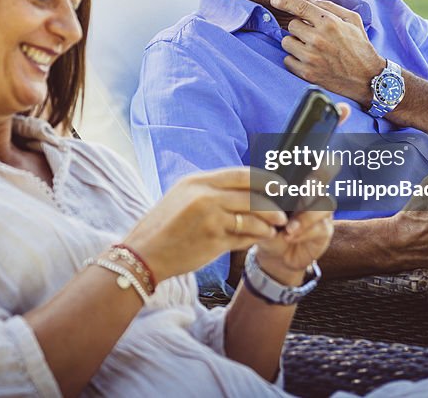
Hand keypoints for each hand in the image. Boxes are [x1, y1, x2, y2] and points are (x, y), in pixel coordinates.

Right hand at [123, 168, 288, 281]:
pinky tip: (260, 238)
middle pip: (252, 195)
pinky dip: (256, 237)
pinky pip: (244, 236)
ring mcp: (210, 218)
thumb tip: (241, 189)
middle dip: (273, 203)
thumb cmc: (164, 226)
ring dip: (268, 223)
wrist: (143, 254)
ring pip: (253, 216)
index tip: (278, 186)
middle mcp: (205, 195)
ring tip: (275, 227)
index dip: (265, 180)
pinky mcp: (213, 240)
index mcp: (197, 181)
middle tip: (283, 211)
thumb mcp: (182, 196)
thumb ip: (210, 190)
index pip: (242, 174)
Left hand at [253, 144, 342, 284]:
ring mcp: (322, 211)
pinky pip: (320, 227)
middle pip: (325, 178)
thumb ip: (266, 198)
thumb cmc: (267, 225)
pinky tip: (290, 236)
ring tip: (288, 228)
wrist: (273, 254)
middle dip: (313, 185)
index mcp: (299, 182)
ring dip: (306, 216)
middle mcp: (314, 193)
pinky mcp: (325, 230)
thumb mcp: (262, 209)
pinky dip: (304, 231)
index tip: (310, 162)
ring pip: (324, 204)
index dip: (321, 160)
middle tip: (299, 198)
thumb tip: (265, 187)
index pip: (316, 163)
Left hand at [270, 0, 384, 104]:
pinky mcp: (306, 73)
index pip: (300, 7)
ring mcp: (311, 57)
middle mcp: (318, 39)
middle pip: (292, 25)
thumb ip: (330, 7)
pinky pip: (287, 60)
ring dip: (295, 43)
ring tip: (310, 48)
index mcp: (329, 23)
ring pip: (286, 42)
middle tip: (312, 35)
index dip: (285, 2)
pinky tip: (308, 60)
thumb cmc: (360, 46)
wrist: (367, 78)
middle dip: (300, 28)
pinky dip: (294, 59)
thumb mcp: (352, 20)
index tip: (275, 0)